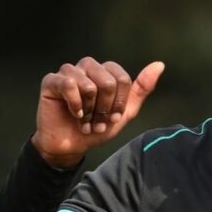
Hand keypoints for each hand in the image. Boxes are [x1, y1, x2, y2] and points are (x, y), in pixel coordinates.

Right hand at [31, 57, 164, 167]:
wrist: (71, 146)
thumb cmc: (97, 128)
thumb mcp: (124, 112)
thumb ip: (141, 90)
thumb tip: (159, 64)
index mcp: (106, 71)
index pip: (122, 79)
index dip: (119, 103)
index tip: (113, 117)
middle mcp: (87, 67)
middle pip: (108, 82)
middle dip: (105, 109)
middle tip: (97, 121)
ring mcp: (68, 72)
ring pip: (89, 84)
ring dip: (90, 110)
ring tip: (85, 120)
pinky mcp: (51, 81)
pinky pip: (69, 84)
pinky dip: (75, 104)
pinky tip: (74, 113)